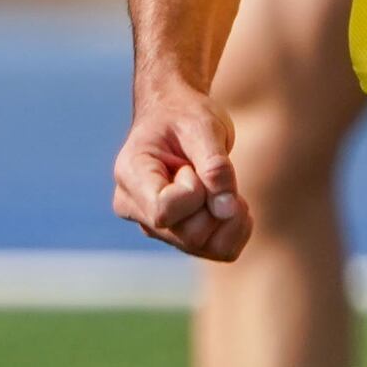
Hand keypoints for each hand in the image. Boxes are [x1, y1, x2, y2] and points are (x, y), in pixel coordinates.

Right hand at [113, 71, 250, 259]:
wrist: (176, 115)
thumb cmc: (184, 115)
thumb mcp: (203, 127)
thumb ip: (215, 166)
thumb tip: (227, 209)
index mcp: (130, 175)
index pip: (164, 211)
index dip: (194, 192)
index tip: (192, 165)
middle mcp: (135, 208)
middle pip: (188, 234)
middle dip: (213, 203)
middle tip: (208, 170)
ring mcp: (155, 227)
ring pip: (205, 247)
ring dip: (228, 217)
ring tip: (223, 184)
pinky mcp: (179, 236)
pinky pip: (219, 251)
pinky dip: (235, 229)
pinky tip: (232, 202)